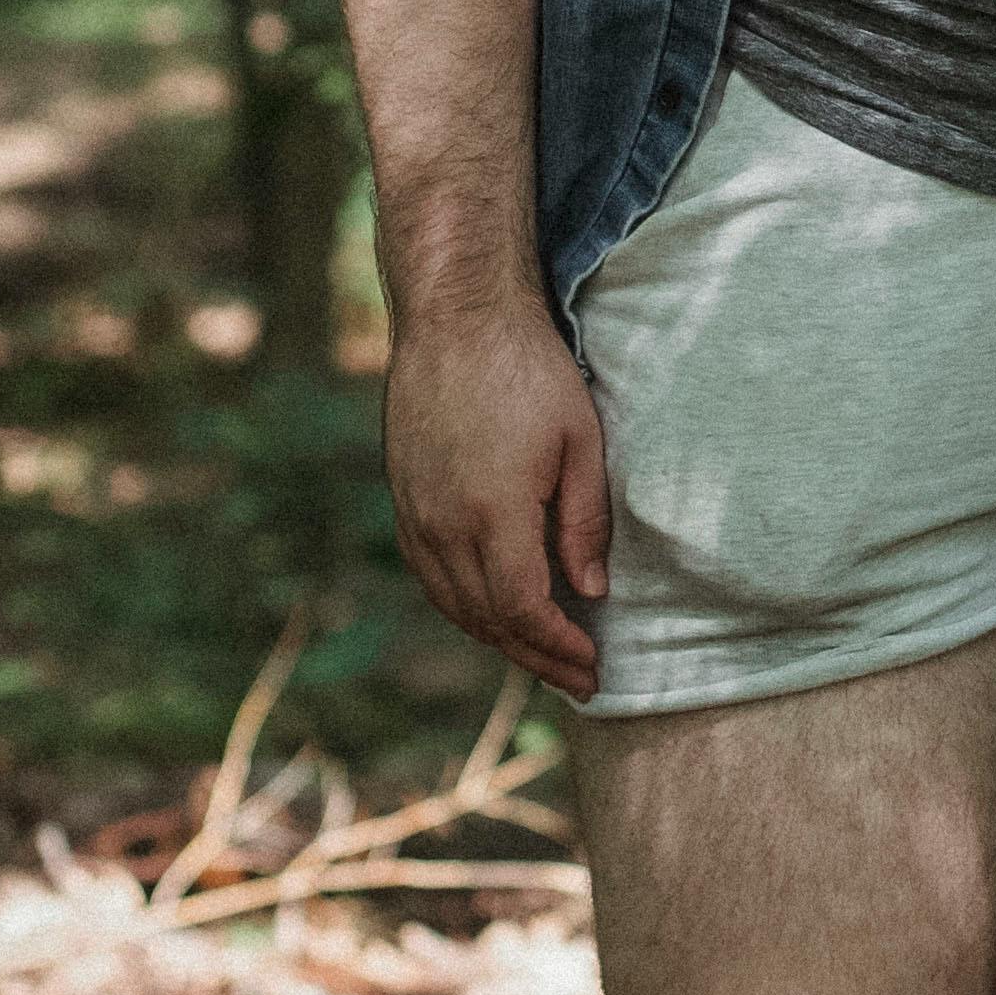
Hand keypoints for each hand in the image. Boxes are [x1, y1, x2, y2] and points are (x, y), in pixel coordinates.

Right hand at [382, 288, 611, 698]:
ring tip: (542, 654)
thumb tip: (591, 592)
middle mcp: (443, 524)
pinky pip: (430, 575)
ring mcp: (414, 514)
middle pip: (487, 620)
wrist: (454, 316)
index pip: (524, 611)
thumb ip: (585, 523)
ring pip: (453, 604)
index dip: (558, 647)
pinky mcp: (402, 498)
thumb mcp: (580, 441)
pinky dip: (464, 606)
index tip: (593, 665)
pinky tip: (494, 610)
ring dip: (498, 638)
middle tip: (578, 678)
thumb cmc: (528, 368)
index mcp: (492, 513)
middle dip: (535, 657)